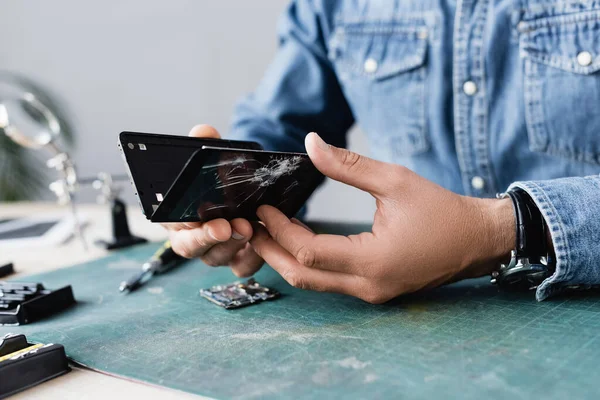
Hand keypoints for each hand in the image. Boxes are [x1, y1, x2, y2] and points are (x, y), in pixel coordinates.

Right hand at [164, 125, 263, 276]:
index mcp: (175, 215)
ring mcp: (214, 251)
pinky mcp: (236, 260)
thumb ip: (203, 144)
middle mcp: (191, 237)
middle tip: (226, 226)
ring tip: (249, 227)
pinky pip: (242, 267)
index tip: (198, 212)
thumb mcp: (210, 158)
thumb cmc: (217, 178)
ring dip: (233, 244)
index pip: (172, 223)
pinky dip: (253, 257)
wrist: (240, 189)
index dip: (183, 222)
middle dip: (209, 237)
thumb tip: (204, 131)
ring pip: (217, 257)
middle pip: (191, 246)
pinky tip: (264, 241)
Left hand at [250, 132, 514, 303]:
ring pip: (313, 283)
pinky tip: (299, 239)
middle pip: (302, 276)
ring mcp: (371, 294)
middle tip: (251, 225)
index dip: (279, 229)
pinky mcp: (374, 291)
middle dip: (271, 251)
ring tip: (268, 231)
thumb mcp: (395, 180)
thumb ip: (348, 165)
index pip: (308, 251)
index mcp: (373, 260)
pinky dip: (309, 263)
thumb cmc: (441, 210)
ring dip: (287, 259)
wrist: (476, 240)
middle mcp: (368, 285)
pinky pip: (330, 281)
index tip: (263, 206)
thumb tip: (310, 144)